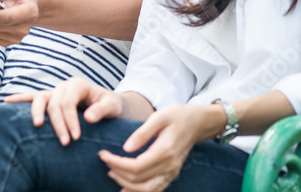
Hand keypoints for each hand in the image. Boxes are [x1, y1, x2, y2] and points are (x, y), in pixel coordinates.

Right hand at [6, 77, 122, 144]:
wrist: (109, 105)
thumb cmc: (111, 106)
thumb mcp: (112, 106)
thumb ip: (102, 110)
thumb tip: (88, 118)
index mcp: (77, 85)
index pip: (67, 102)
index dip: (69, 119)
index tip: (75, 137)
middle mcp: (63, 86)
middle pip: (54, 103)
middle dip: (58, 123)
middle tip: (66, 142)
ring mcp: (54, 91)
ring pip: (40, 98)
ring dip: (37, 113)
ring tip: (37, 126)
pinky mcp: (49, 99)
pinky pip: (32, 97)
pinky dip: (20, 99)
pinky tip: (6, 102)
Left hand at [98, 104, 216, 191]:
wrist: (198, 123)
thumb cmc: (177, 115)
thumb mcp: (159, 117)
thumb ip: (142, 132)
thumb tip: (125, 148)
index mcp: (165, 151)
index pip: (136, 166)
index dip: (116, 163)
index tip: (103, 154)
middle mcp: (170, 166)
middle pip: (139, 180)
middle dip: (117, 172)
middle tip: (104, 159)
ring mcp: (172, 173)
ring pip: (147, 190)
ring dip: (126, 185)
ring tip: (111, 172)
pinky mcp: (171, 174)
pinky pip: (155, 190)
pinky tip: (125, 187)